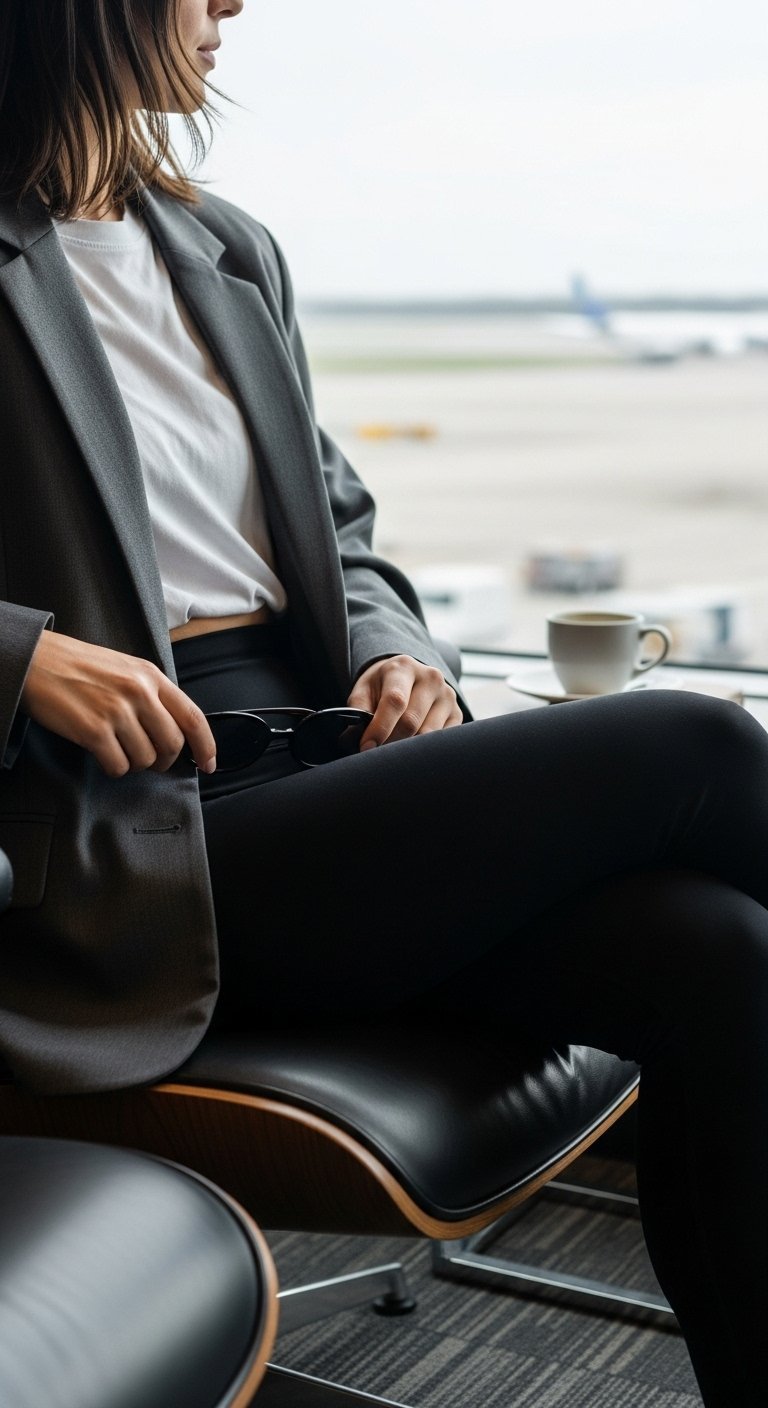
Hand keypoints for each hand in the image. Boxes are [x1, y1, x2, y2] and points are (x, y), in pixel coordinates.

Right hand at [20, 631, 216, 777]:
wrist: (36, 661)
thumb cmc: (78, 665)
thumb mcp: (125, 667)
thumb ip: (152, 693)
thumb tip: (173, 728)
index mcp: (150, 676)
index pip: (193, 717)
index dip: (206, 746)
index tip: (208, 764)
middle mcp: (138, 692)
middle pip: (172, 744)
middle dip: (163, 760)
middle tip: (150, 761)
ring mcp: (117, 711)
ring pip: (145, 759)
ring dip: (135, 764)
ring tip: (119, 751)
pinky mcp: (94, 730)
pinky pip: (118, 766)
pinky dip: (113, 768)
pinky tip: (103, 754)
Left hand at [347, 655, 462, 749]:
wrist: (409, 676)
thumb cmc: (382, 686)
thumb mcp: (364, 690)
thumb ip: (358, 711)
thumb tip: (354, 739)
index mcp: (403, 667)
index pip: (395, 701)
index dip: (380, 728)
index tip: (366, 747)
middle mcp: (431, 678)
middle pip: (411, 722)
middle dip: (390, 742)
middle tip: (376, 751)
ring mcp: (447, 696)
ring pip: (427, 736)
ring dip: (407, 748)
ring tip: (392, 747)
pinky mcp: (457, 713)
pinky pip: (441, 741)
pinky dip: (423, 749)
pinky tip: (411, 744)